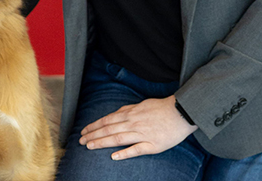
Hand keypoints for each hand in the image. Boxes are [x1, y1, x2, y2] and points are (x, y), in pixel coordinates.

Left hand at [79, 96, 197, 160]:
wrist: (181, 112)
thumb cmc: (161, 108)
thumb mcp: (142, 104)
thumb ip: (129, 109)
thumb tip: (116, 113)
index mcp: (131, 113)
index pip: (107, 120)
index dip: (94, 126)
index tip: (84, 131)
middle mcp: (133, 123)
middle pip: (109, 129)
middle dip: (93, 135)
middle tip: (80, 141)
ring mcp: (142, 134)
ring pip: (118, 138)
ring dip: (102, 142)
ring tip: (90, 146)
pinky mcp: (152, 144)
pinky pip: (136, 149)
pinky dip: (124, 153)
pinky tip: (114, 157)